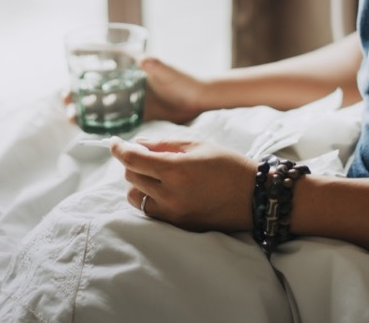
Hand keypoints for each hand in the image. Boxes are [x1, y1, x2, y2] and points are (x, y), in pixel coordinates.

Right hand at [62, 55, 208, 126]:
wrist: (199, 99)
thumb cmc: (184, 80)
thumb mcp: (168, 72)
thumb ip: (157, 66)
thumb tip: (145, 59)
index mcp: (130, 69)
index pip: (99, 69)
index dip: (80, 74)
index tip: (68, 83)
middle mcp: (126, 83)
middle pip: (94, 87)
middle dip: (77, 94)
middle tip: (66, 104)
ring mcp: (130, 99)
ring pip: (101, 104)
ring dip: (85, 110)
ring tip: (72, 119)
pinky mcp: (137, 114)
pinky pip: (113, 118)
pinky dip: (100, 122)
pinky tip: (88, 128)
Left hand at [110, 137, 255, 231]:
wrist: (254, 197)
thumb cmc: (228, 165)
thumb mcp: (198, 145)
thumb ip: (164, 144)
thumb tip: (137, 144)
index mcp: (176, 169)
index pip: (132, 159)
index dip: (118, 148)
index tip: (114, 142)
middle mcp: (170, 194)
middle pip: (131, 176)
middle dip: (132, 162)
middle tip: (145, 154)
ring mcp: (173, 213)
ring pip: (135, 196)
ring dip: (138, 182)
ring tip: (156, 174)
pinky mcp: (177, 225)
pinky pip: (149, 211)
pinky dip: (149, 198)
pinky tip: (163, 189)